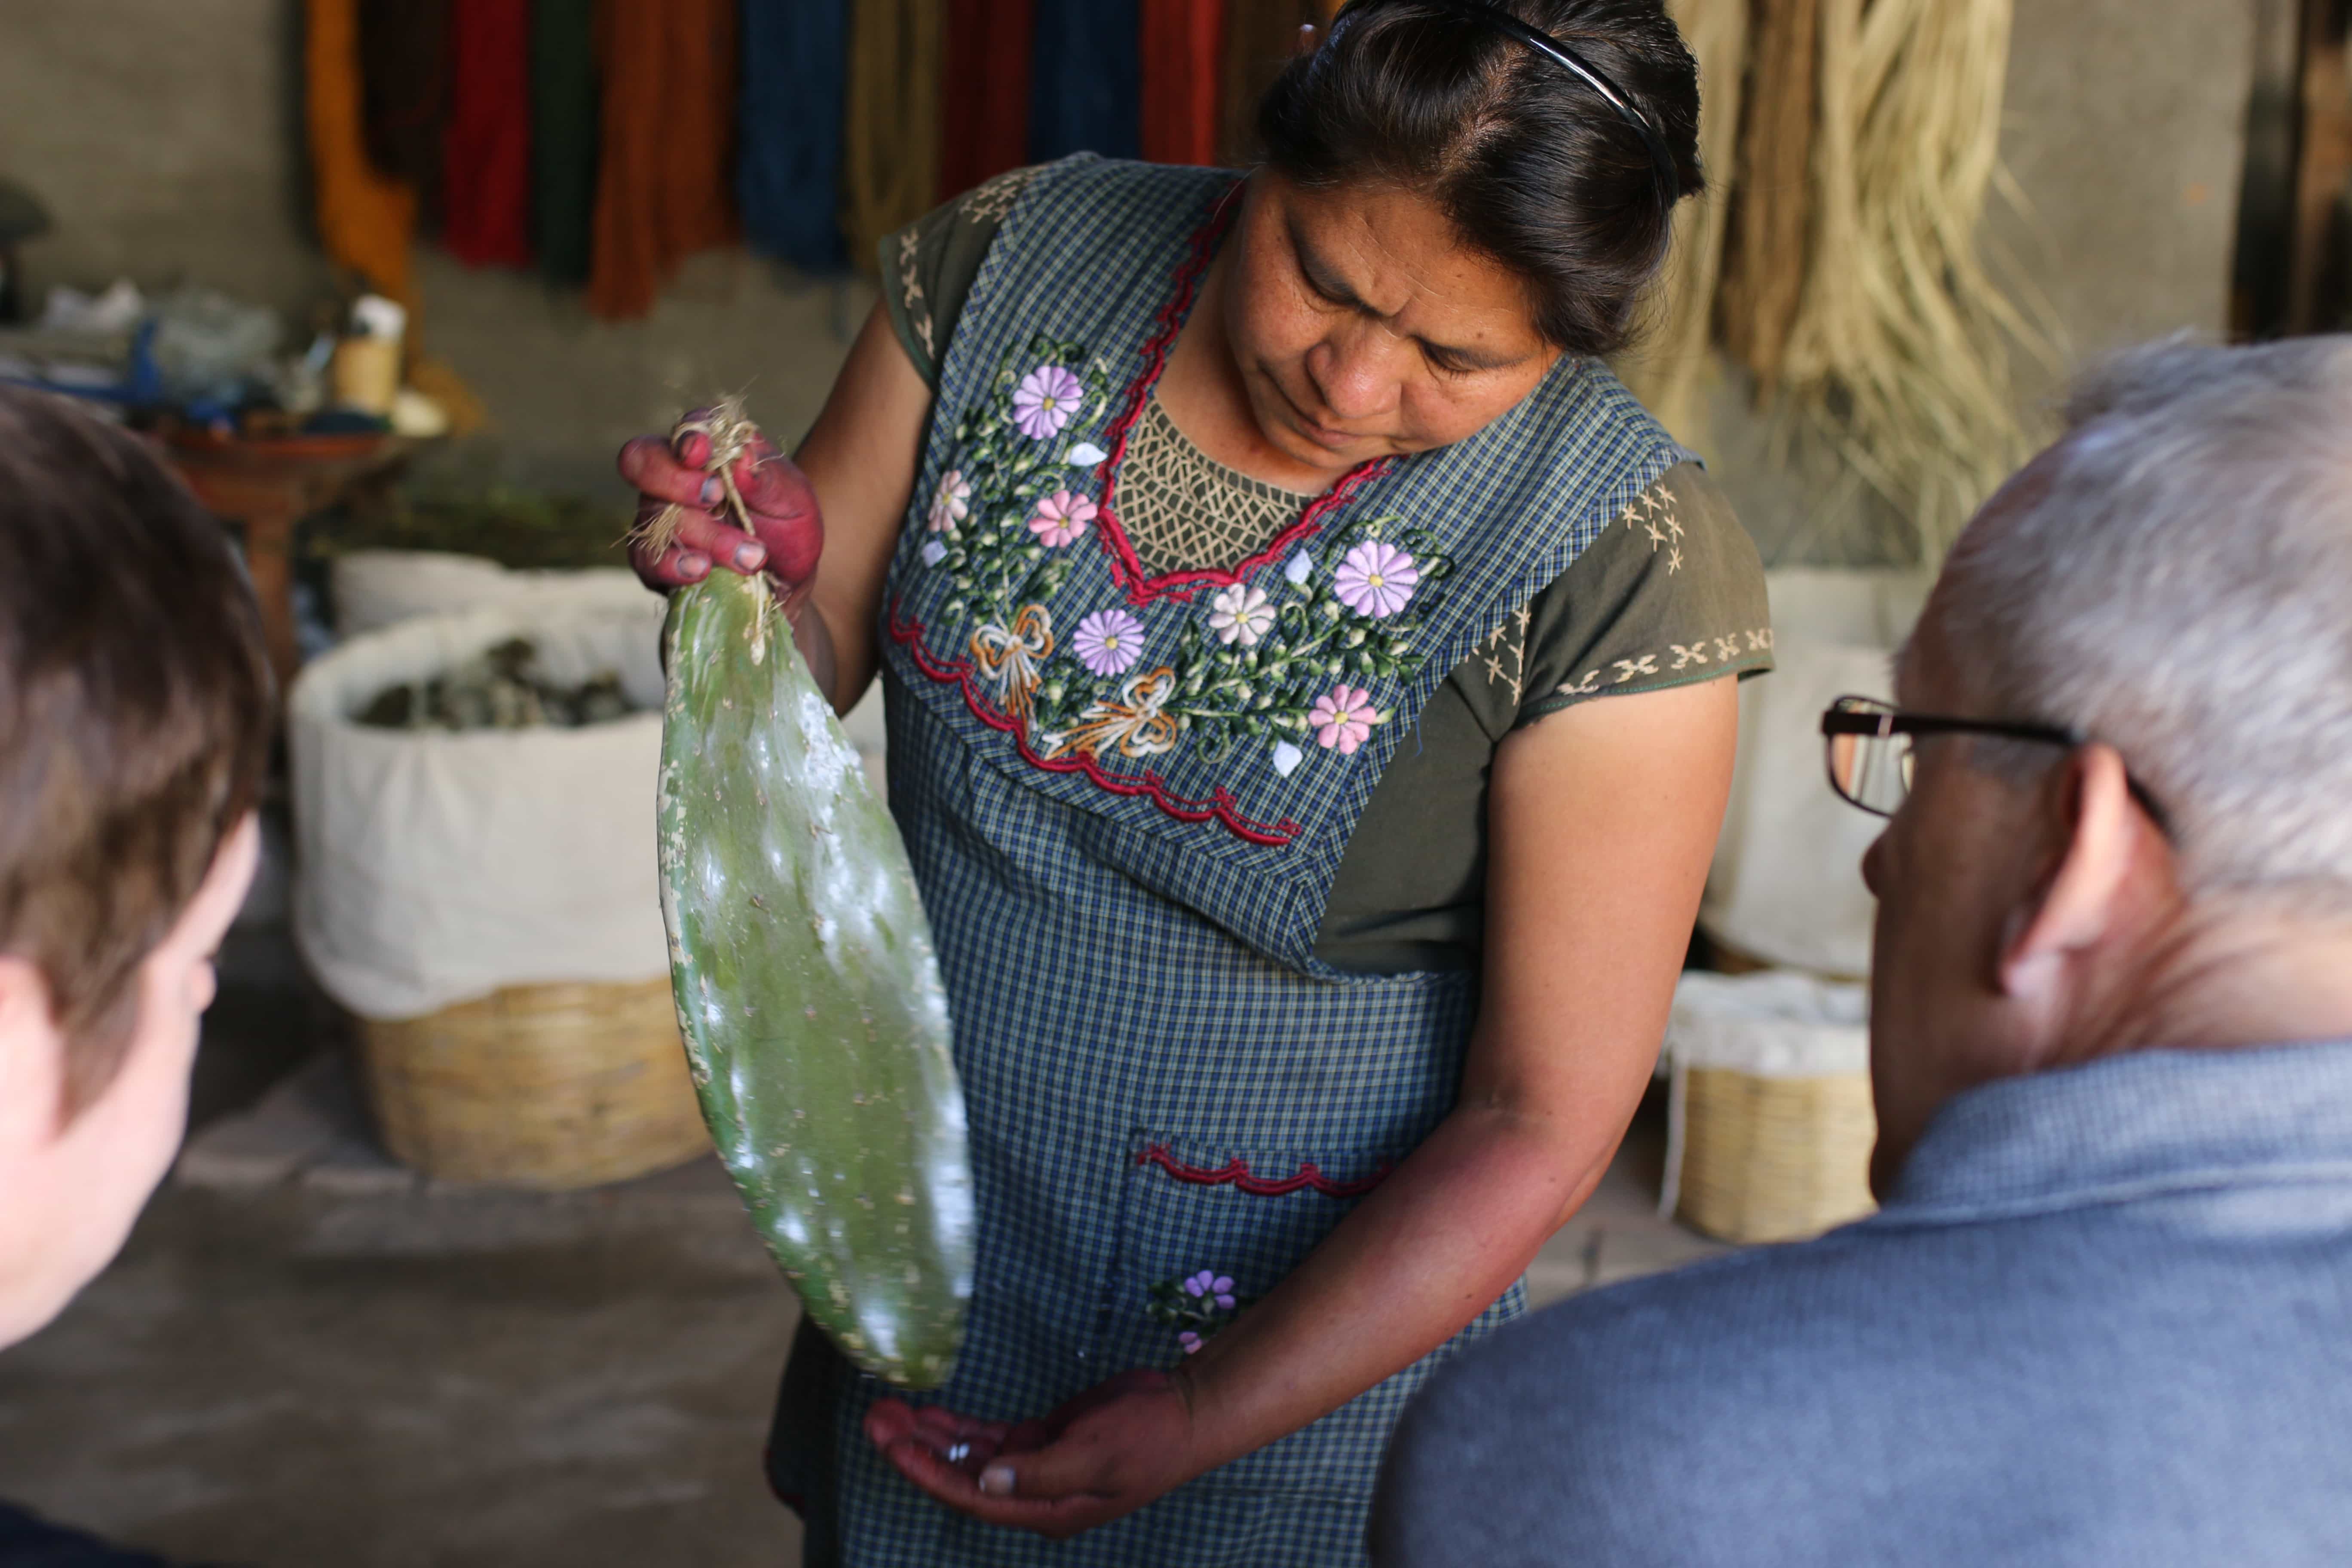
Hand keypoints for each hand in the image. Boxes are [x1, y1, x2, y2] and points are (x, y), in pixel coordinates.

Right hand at [618, 412, 823, 599]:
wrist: (788, 577)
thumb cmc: (787, 525)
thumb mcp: (793, 499)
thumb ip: (766, 479)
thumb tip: (740, 459)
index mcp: (711, 450)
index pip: (688, 428)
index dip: (689, 436)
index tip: (701, 453)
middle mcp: (675, 477)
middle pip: (644, 461)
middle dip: (677, 480)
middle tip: (715, 497)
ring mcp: (659, 517)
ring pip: (654, 516)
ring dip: (702, 535)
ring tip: (749, 558)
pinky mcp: (655, 559)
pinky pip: (647, 559)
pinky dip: (674, 565)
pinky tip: (702, 570)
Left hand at [865, 1369, 1205, 1539]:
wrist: (1185, 1411)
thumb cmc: (1149, 1437)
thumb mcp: (1095, 1455)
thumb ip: (1039, 1472)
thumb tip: (986, 1479)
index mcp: (1044, 1509)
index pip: (971, 1496)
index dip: (927, 1473)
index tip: (892, 1446)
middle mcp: (1031, 1493)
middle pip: (960, 1475)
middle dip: (916, 1449)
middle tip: (876, 1417)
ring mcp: (1034, 1465)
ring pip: (969, 1455)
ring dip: (930, 1435)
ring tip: (889, 1411)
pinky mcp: (1040, 1440)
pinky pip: (988, 1438)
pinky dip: (957, 1427)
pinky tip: (929, 1413)